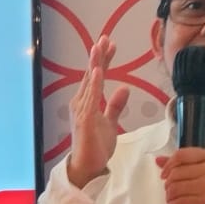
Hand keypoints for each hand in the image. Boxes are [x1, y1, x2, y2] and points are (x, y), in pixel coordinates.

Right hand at [67, 35, 129, 187]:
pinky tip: (98, 71)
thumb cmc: (96, 146)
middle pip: (90, 74)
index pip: (95, 77)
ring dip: (95, 64)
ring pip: (90, 82)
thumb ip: (115, 106)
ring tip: (100, 47)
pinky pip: (91, 97)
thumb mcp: (110, 123)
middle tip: (105, 37)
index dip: (102, 60)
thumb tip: (124, 88)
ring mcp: (81, 110)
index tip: (109, 45)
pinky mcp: (84, 119)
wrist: (87, 166)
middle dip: (98, 56)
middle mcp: (80, 102)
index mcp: (86, 102)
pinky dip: (94, 83)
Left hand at [155, 149, 204, 203]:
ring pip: (174, 187)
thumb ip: (183, 165)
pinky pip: (178, 202)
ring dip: (169, 197)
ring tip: (175, 201)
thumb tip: (159, 160)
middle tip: (172, 192)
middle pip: (175, 172)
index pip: (182, 154)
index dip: (168, 164)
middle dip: (169, 184)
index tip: (164, 174)